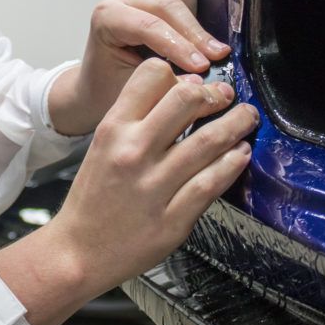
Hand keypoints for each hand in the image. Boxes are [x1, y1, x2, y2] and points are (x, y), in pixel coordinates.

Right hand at [0, 59, 257, 324]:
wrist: (78, 251)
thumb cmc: (92, 198)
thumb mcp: (102, 146)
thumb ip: (135, 120)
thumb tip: (182, 91)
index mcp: (112, 130)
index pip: (151, 76)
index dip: (178, 73)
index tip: (193, 80)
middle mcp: (133, 152)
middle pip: (185, 99)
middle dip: (214, 93)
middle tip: (227, 95)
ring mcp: (155, 186)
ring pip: (208, 140)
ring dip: (236, 123)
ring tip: (247, 117)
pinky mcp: (174, 218)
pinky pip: (212, 183)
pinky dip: (232, 163)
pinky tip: (240, 154)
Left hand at [49, 0, 230, 135]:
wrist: (98, 87)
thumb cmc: (111, 89)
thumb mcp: (133, 91)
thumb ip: (164, 81)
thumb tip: (201, 79)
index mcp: (107, 17)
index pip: (149, 25)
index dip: (179, 46)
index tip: (202, 67)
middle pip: (169, 3)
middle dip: (193, 35)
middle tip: (214, 62)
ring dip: (196, 19)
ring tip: (210, 50)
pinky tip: (202, 14)